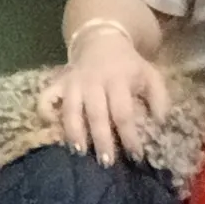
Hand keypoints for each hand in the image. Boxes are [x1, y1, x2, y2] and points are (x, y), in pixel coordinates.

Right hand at [40, 20, 170, 165]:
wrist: (102, 40)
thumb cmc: (128, 66)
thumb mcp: (150, 75)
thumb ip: (159, 98)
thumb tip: (160, 123)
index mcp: (118, 80)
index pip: (123, 113)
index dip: (129, 136)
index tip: (136, 156)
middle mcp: (94, 82)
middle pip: (97, 115)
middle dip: (101, 140)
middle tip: (106, 163)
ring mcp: (73, 83)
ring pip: (71, 110)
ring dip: (74, 132)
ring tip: (79, 152)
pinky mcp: (58, 83)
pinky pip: (46, 97)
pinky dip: (45, 112)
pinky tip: (50, 128)